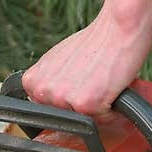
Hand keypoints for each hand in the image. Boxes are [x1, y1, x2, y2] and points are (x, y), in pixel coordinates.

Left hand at [22, 2, 151, 115]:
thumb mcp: (57, 62)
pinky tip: (110, 90)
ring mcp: (63, 100)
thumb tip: (46, 101)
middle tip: (91, 83)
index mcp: (33, 82)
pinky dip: (111, 111)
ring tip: (100, 84)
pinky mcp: (86, 105)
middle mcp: (44, 91)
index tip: (75, 89)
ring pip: (84, 121)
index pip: (46, 111)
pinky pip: (102, 121)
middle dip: (80, 107)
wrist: (117, 30)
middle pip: (66, 119)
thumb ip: (48, 83)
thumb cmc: (93, 44)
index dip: (65, 103)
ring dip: (96, 109)